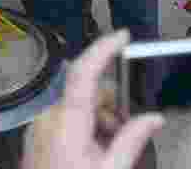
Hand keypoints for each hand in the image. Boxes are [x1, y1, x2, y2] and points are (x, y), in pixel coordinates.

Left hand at [20, 30, 164, 168]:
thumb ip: (132, 140)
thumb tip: (155, 117)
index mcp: (67, 121)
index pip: (84, 71)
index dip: (103, 48)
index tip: (123, 36)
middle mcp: (49, 117)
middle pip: (86, 93)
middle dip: (110, 106)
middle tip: (128, 133)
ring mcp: (39, 127)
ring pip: (77, 108)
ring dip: (98, 122)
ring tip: (110, 154)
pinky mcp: (36, 138)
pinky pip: (65, 121)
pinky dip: (84, 130)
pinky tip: (94, 155)